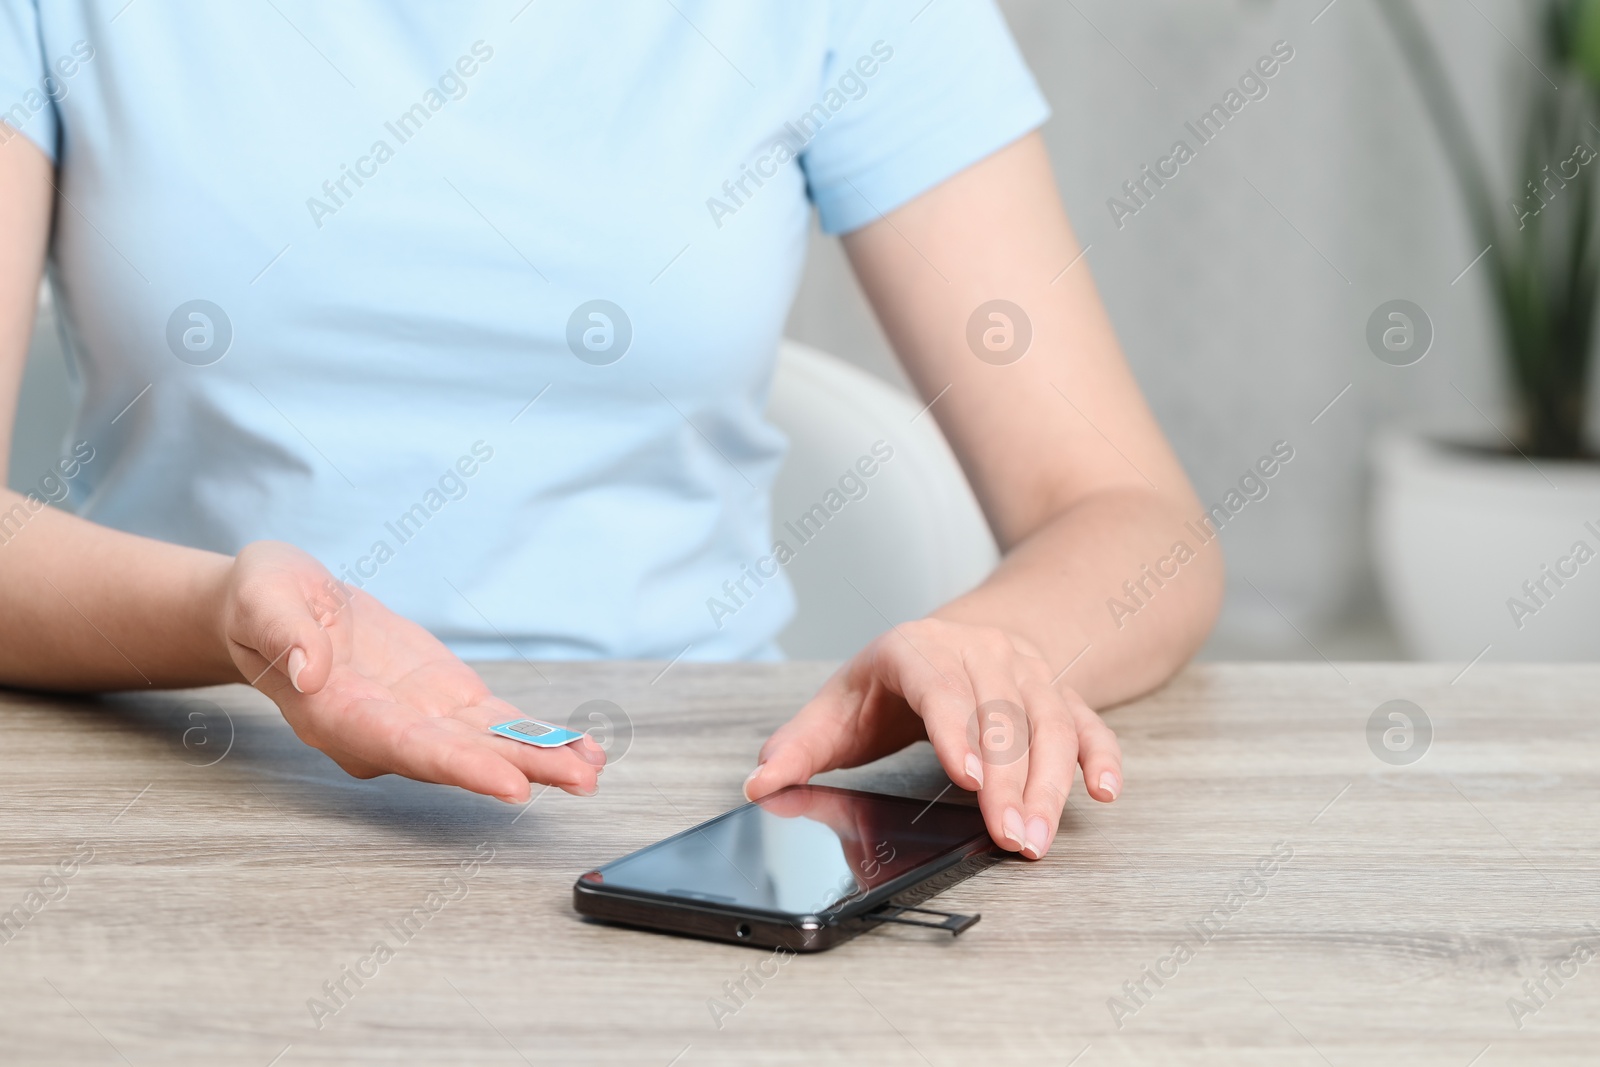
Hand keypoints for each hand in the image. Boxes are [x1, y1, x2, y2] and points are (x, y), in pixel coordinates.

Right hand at [216, 541, 603, 800]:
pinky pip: (495, 726)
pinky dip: (538, 737)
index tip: (508, 783)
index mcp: (337, 713)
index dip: (459, 766)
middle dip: (520, 770)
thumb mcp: (260, 596)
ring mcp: (419, 720)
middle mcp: (383, 731)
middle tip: (577, 781)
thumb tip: (311, 668)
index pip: (404, 746)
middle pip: (458, 758)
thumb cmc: (262, 601)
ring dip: (542, 759)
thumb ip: (282, 632)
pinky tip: (582, 749)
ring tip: (593, 770)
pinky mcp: (443, 702)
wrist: (278, 605)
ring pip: (486, 747)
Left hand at [743, 619, 1120, 858]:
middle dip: (1008, 782)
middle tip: (1010, 838)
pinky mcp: (1060, 694)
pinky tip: (1104, 791)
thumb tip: (758, 784)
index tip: (967, 777)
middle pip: (1001, 715)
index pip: (941, 687)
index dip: (955, 730)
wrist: (960, 637)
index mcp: (917, 651)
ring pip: (1048, 724)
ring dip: (1050, 783)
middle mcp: (979, 653)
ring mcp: (1026, 671)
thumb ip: (798, 746)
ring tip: (1039, 838)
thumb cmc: (893, 682)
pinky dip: (1099, 755)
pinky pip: (1087, 723)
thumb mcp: (839, 705)